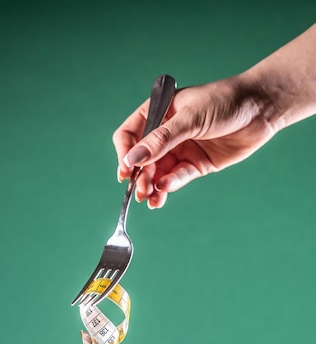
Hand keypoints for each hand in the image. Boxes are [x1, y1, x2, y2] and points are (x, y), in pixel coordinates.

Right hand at [113, 74, 278, 208]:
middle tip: (140, 191)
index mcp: (159, 112)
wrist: (262, 109)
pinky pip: (177, 178)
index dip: (125, 153)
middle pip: (143, 159)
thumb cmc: (226, 101)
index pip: (130, 135)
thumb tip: (133, 159)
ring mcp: (181, 150)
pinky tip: (163, 192)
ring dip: (152, 186)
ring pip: (158, 172)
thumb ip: (161, 140)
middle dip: (139, 176)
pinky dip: (169, 186)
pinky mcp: (196, 165)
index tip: (125, 171)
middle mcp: (166, 133)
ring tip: (150, 199)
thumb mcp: (190, 118)